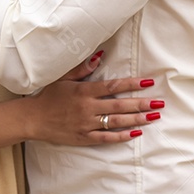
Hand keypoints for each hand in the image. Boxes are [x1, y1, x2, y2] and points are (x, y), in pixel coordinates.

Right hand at [26, 75, 161, 145]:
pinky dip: (122, 136)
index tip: (148, 82)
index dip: (132, 84)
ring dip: (137, 119)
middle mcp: (87, 107)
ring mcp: (86, 124)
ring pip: (116, 121)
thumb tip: (100, 56)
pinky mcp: (84, 137)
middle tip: (159, 102)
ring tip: (154, 116)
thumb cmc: (49, 96)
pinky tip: (136, 133)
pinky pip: (106, 138)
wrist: (34, 119)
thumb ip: (83, 68)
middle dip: (142, 103)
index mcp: (84, 91)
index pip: (113, 86)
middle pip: (120, 104)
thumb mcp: (64, 78)